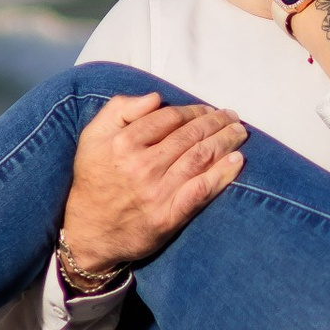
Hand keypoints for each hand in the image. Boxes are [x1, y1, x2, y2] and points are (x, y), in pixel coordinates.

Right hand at [57, 93, 246, 280]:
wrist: (89, 232)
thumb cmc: (94, 179)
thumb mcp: (93, 137)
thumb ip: (119, 110)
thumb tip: (155, 98)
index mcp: (123, 144)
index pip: (170, 118)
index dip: (193, 110)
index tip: (207, 109)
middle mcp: (142, 166)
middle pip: (190, 136)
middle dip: (216, 122)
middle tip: (232, 117)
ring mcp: (157, 193)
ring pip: (200, 159)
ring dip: (225, 142)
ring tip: (239, 132)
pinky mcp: (168, 217)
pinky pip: (201, 190)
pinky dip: (222, 175)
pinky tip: (237, 162)